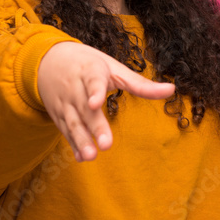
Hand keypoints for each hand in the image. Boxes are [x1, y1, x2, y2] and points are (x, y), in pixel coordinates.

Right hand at [37, 41, 175, 161]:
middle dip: (94, 127)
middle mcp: (75, 88)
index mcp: (90, 71)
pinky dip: (73, 144)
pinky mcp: (58, 115)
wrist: (47, 61)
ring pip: (73, 123)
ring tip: (91, 156)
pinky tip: (82, 157)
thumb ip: (141, 84)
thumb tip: (172, 89)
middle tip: (106, 145)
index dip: (94, 92)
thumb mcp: (114, 68)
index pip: (92, 81)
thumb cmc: (88, 65)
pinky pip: (65, 131)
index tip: (96, 104)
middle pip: (85, 109)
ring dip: (81, 140)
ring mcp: (65, 103)